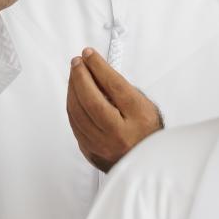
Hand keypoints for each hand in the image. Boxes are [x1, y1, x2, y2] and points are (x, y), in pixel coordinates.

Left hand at [66, 48, 163, 172]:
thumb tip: (94, 70)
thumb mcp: (143, 105)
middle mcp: (120, 134)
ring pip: (77, 112)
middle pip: (91, 99)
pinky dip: (72, 104)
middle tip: (78, 61)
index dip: (98, 66)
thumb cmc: (145, 131)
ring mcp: (103, 145)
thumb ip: (120, 89)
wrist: (146, 165)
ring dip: (72, 88)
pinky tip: (73, 93)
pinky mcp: (90, 151)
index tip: (89, 53)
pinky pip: (74, 123)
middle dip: (80, 75)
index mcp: (139, 118)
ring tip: (75, 73)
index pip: (114, 86)